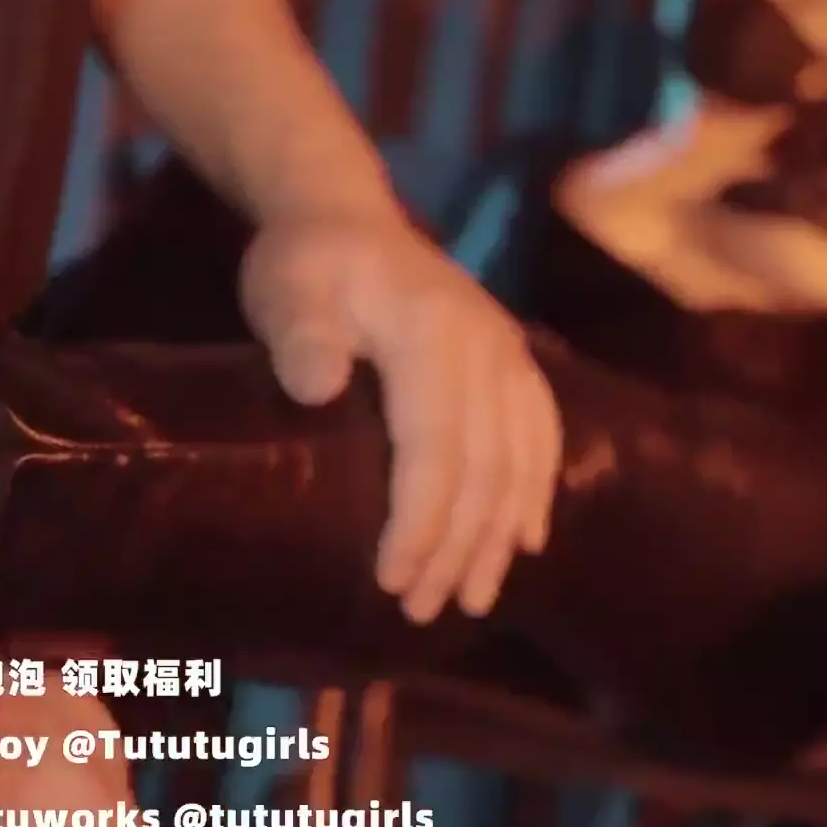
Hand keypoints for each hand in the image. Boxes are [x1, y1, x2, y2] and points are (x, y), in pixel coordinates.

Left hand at [239, 214, 561, 622]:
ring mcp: (509, 354)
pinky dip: (534, 495)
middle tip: (420, 611)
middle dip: (456, 548)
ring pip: (519, 463)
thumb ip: (300, 332)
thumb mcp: (286, 284)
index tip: (392, 580)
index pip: (437, 447)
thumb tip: (316, 387)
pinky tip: (525, 544)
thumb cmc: (308, 261)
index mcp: (434, 333)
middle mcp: (488, 347)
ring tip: (470, 600)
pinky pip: (540, 437)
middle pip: (484, 467)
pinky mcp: (513, 364)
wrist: (347, 215)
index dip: (421, 522)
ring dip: (496, 539)